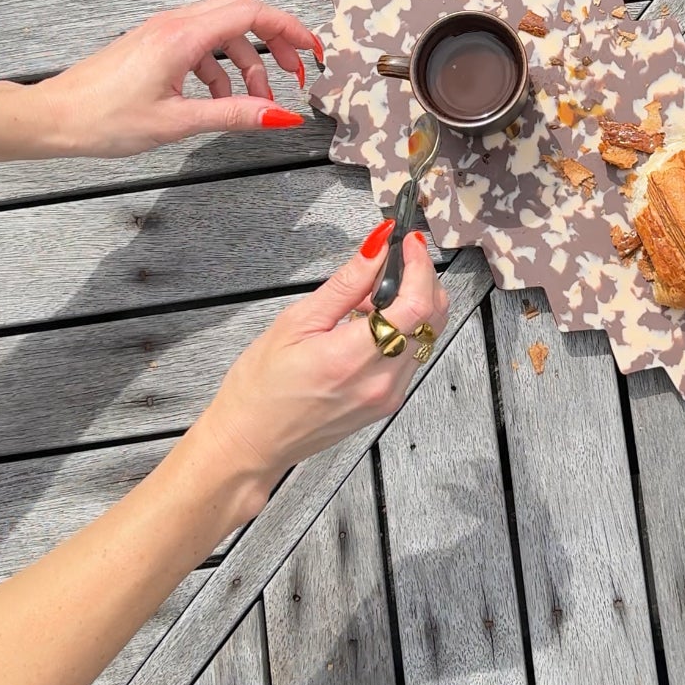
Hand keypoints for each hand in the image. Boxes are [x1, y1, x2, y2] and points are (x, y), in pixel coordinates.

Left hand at [28, 0, 324, 158]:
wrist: (52, 117)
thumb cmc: (102, 119)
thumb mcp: (177, 122)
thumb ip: (233, 114)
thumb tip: (280, 115)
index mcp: (182, 36)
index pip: (251, 12)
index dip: (289, 28)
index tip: (312, 51)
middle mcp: (174, 23)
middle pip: (241, 13)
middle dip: (275, 41)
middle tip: (294, 74)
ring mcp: (162, 31)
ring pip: (222, 30)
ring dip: (247, 61)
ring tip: (256, 100)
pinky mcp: (154, 43)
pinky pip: (201, 44)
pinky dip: (221, 67)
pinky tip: (219, 99)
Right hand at [193, 225, 450, 506]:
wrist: (252, 441)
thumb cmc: (261, 387)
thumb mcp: (296, 322)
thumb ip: (346, 284)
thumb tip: (377, 248)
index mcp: (352, 358)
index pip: (416, 305)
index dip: (420, 267)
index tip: (410, 243)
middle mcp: (379, 381)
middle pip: (432, 319)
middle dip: (423, 279)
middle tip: (396, 259)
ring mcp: (387, 396)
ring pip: (426, 336)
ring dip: (413, 305)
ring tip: (370, 297)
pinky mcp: (387, 403)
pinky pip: (412, 356)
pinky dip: (403, 330)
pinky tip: (371, 323)